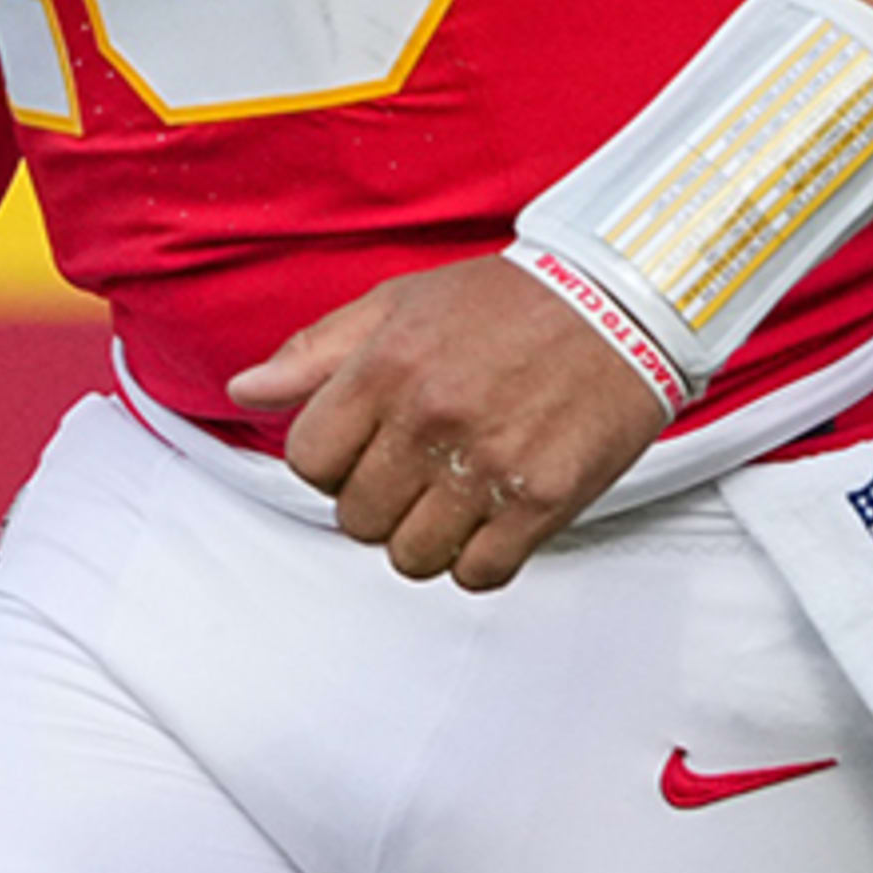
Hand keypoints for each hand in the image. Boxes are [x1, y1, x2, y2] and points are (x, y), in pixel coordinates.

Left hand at [229, 253, 674, 591]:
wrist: (625, 298)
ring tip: (458, 493)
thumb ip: (318, 351)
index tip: (364, 450)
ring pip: (412, 558)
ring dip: (428, 536)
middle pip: (357, 519)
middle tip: (420, 468)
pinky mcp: (544, 499)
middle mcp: (432, 417)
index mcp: (388, 366)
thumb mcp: (403, 302)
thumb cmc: (514, 300)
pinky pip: (479, 574)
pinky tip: (496, 514)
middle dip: (381, 501)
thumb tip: (247, 390)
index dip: (332, 464)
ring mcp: (489, 464)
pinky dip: (482, 557)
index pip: (308, 464)